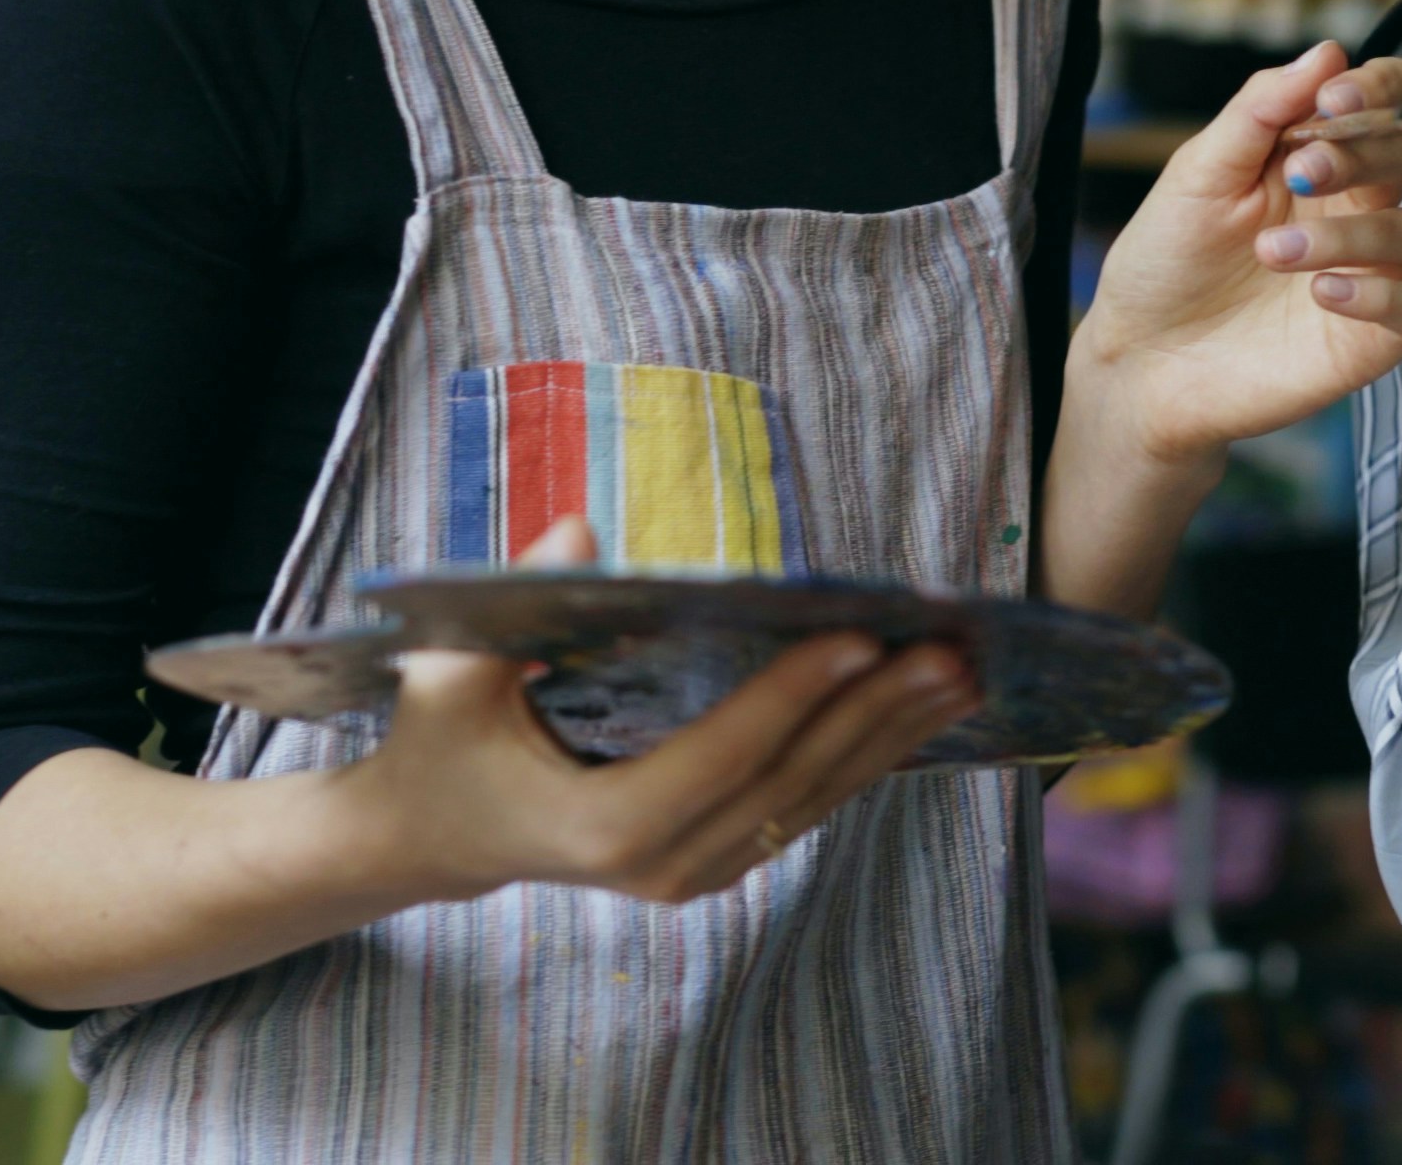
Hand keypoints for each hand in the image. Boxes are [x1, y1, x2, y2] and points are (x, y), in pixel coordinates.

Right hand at [332, 513, 980, 905]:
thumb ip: (509, 610)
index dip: (792, 697)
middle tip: (950, 648)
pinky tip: (923, 706)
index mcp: (603, 830)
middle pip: (790, 781)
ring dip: (895, 733)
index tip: (861, 638)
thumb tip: (582, 530)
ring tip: (963, 669)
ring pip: (816, 797)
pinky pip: (808, 803)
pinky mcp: (720, 860)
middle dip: (876, 711)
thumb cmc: (440, 742)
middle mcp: (665, 866)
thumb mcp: (446, 677)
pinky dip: (869, 753)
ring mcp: (699, 873)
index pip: (722, 757)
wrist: (438, 837)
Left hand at [1069, 42, 1401, 476]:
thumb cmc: (1167, 260)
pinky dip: (1380, 295)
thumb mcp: (1198, 174)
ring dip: (1347, 234)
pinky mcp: (1370, 337)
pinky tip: (1322, 294)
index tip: (1333, 97)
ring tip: (1270, 254)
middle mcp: (1351, 208)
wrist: (1140, 360)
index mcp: (1315, 156)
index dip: (1380, 88)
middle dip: (1358, 155)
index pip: (1385, 102)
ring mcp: (1366, 272)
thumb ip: (1260, 111)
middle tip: (1297, 175)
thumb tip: (1328, 49)